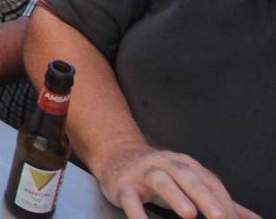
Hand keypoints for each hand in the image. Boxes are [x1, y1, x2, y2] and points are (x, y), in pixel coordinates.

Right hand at [95, 143, 257, 218]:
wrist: (115, 155)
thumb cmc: (158, 173)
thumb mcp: (189, 180)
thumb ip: (219, 199)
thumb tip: (252, 218)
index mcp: (185, 164)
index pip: (209, 182)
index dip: (223, 203)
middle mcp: (165, 164)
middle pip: (187, 177)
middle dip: (205, 198)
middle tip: (220, 218)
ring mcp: (142, 173)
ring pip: (160, 181)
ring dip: (176, 196)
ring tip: (190, 214)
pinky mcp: (123, 185)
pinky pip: (130, 198)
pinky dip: (137, 211)